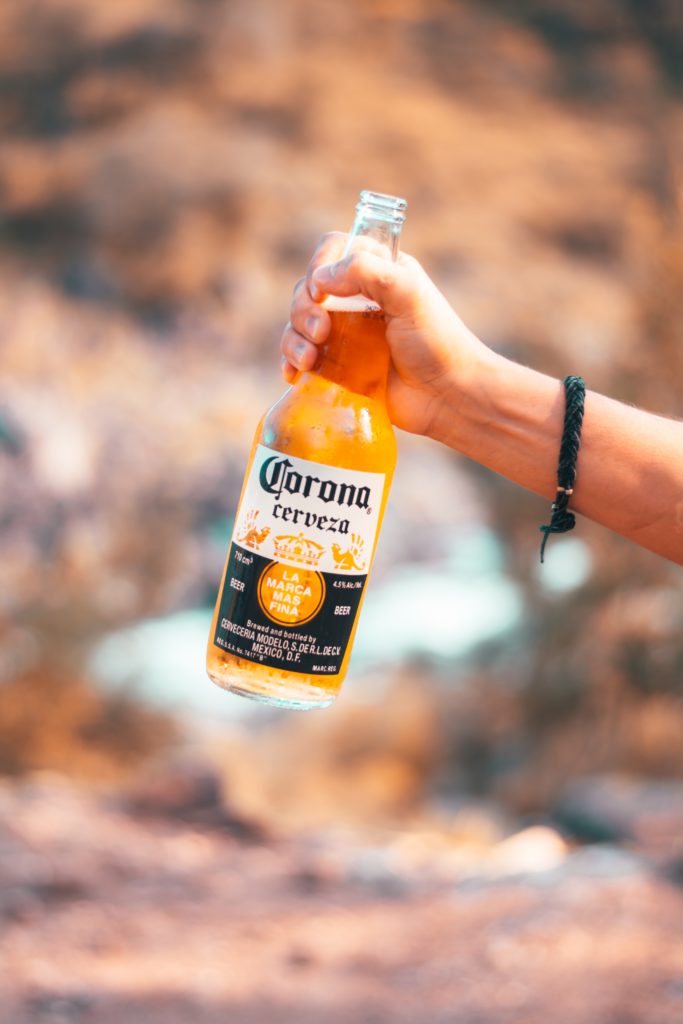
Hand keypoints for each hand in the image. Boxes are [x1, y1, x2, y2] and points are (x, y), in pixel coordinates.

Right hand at [280, 232, 494, 437]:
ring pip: (299, 324)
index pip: (333, 249)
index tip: (321, 292)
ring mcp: (346, 335)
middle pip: (307, 288)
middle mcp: (357, 299)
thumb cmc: (437, 343)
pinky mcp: (339, 367)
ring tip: (309, 361)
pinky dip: (290, 362)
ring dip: (294, 338)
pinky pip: (300, 357)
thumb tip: (320, 280)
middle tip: (322, 333)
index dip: (319, 264)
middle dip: (303, 309)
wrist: (448, 396)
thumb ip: (368, 271)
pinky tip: (294, 374)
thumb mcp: (410, 294)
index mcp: (377, 272)